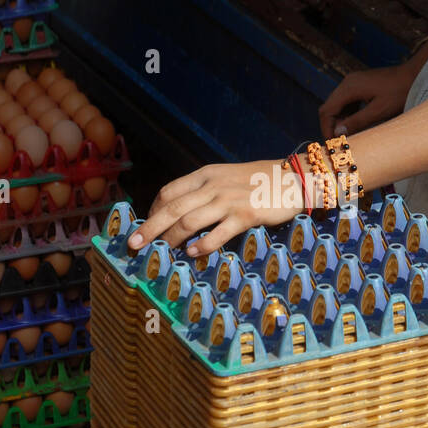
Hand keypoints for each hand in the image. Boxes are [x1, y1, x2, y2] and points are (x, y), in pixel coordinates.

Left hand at [127, 159, 304, 257]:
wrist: (293, 178)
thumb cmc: (260, 180)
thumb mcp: (227, 176)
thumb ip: (207, 189)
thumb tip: (184, 210)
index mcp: (206, 174)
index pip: (170, 191)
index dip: (154, 210)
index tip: (147, 225)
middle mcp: (212, 185)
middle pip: (172, 208)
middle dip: (150, 227)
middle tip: (134, 243)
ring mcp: (228, 200)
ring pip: (189, 221)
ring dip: (171, 239)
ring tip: (161, 252)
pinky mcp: (245, 215)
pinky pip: (217, 233)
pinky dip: (201, 245)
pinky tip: (192, 254)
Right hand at [319, 60, 418, 136]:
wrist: (414, 75)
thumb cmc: (399, 92)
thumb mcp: (378, 111)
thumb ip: (356, 122)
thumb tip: (338, 133)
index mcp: (349, 87)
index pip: (327, 110)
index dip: (326, 128)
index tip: (332, 143)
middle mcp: (348, 83)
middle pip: (330, 107)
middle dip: (332, 126)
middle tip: (339, 142)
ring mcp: (353, 83)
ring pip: (338, 105)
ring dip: (340, 121)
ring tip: (348, 135)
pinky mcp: (360, 85)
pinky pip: (347, 102)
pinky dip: (348, 114)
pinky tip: (356, 124)